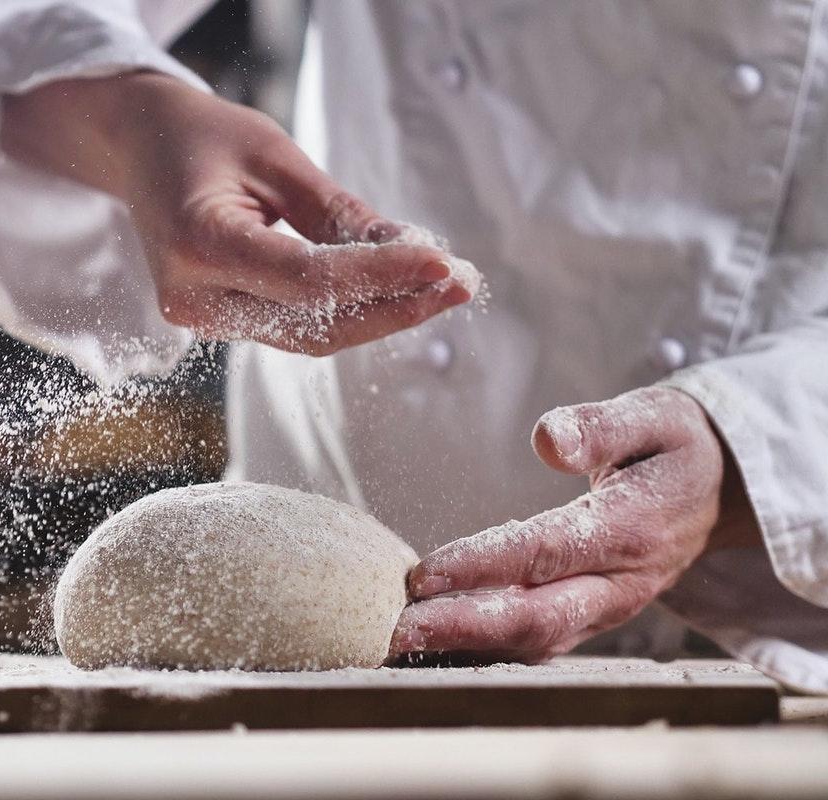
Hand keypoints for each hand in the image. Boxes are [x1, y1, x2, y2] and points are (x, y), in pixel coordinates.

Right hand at [2, 72, 475, 354]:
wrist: (138, 149)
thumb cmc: (202, 138)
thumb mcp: (275, 156)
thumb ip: (339, 212)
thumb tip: (415, 253)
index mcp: (198, 243)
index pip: (308, 280)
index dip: (383, 276)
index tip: (445, 261)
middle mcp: (192, 297)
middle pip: (314, 325)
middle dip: (395, 307)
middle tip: (463, 282)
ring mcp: (200, 317)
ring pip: (309, 337)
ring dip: (380, 316)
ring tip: (443, 287)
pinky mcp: (217, 320)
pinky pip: (293, 328)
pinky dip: (348, 313)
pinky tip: (395, 290)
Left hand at [389, 386, 759, 663]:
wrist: (723, 490)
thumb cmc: (675, 447)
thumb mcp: (652, 417)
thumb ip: (599, 426)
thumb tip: (547, 441)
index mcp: (632, 529)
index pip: (545, 552)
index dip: (483, 565)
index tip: (424, 572)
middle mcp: (621, 583)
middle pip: (537, 617)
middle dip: (464, 627)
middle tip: (400, 629)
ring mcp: (607, 608)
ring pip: (535, 640)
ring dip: (468, 646)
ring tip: (404, 642)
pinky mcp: (592, 616)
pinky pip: (538, 641)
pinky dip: (487, 649)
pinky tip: (438, 644)